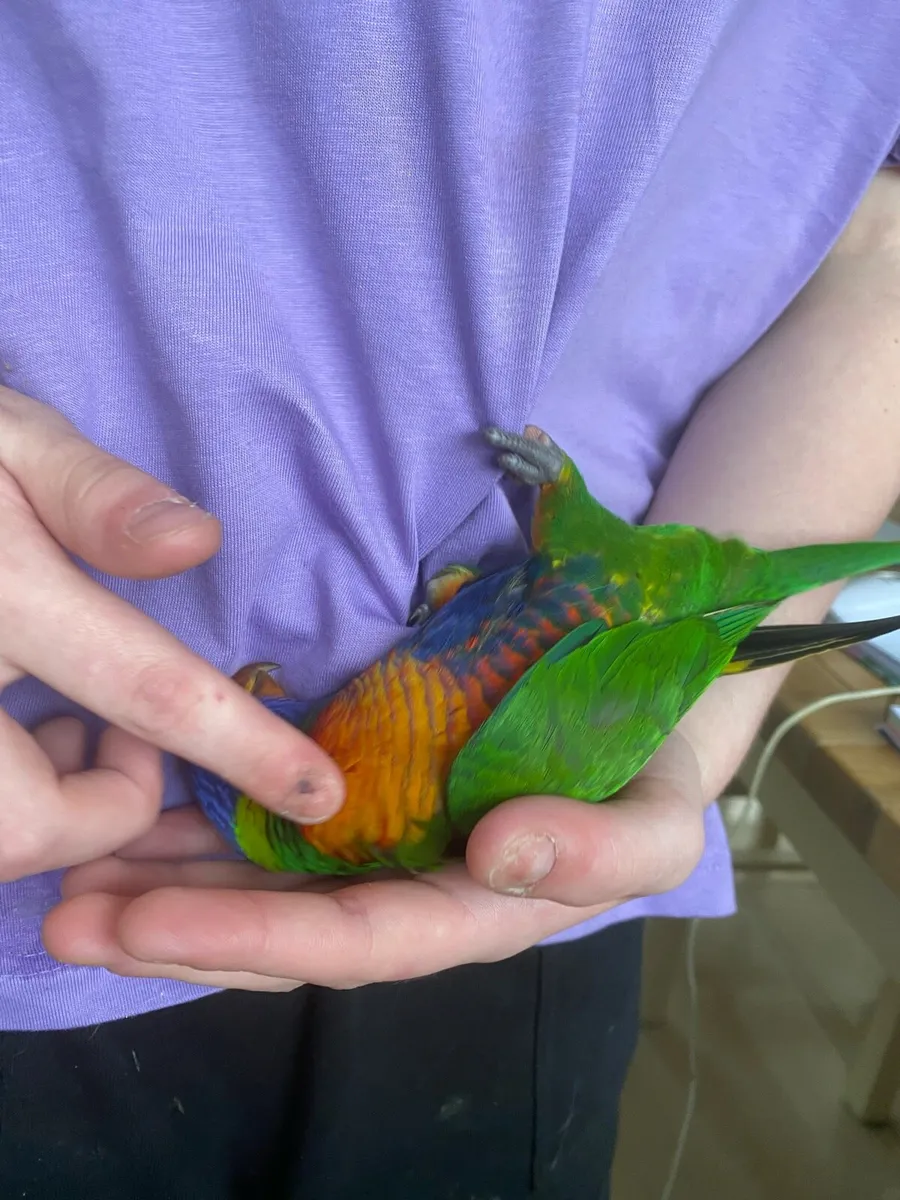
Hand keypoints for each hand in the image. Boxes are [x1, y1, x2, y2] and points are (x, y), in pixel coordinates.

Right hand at [0, 387, 344, 881]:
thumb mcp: (5, 438)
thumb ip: (95, 493)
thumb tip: (199, 543)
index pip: (143, 690)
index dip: (242, 750)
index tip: (318, 795)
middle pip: (28, 824)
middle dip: (104, 808)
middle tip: (118, 734)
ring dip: (47, 810)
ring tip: (62, 728)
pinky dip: (12, 802)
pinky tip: (17, 739)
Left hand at [43, 732, 705, 989]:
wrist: (641, 716)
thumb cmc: (651, 776)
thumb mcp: (659, 824)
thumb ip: (600, 853)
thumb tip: (502, 854)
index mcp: (473, 915)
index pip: (353, 941)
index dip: (250, 942)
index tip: (145, 929)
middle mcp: (411, 892)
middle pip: (280, 929)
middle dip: (173, 931)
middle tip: (68, 913)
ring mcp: (383, 844)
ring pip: (262, 882)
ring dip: (166, 884)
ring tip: (73, 876)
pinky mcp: (366, 793)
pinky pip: (274, 822)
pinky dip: (204, 825)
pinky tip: (140, 813)